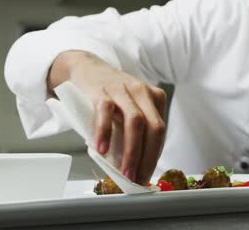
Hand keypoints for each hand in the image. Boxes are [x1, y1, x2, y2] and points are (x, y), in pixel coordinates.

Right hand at [48, 51, 166, 184]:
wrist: (87, 68)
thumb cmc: (111, 95)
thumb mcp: (129, 108)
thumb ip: (134, 131)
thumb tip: (134, 166)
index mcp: (154, 98)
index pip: (160, 132)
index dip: (155, 157)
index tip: (146, 176)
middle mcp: (142, 92)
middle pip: (154, 128)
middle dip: (148, 158)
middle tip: (138, 179)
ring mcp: (123, 90)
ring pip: (135, 122)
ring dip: (132, 151)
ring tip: (125, 172)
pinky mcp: (101, 91)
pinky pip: (106, 113)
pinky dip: (105, 133)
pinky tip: (101, 150)